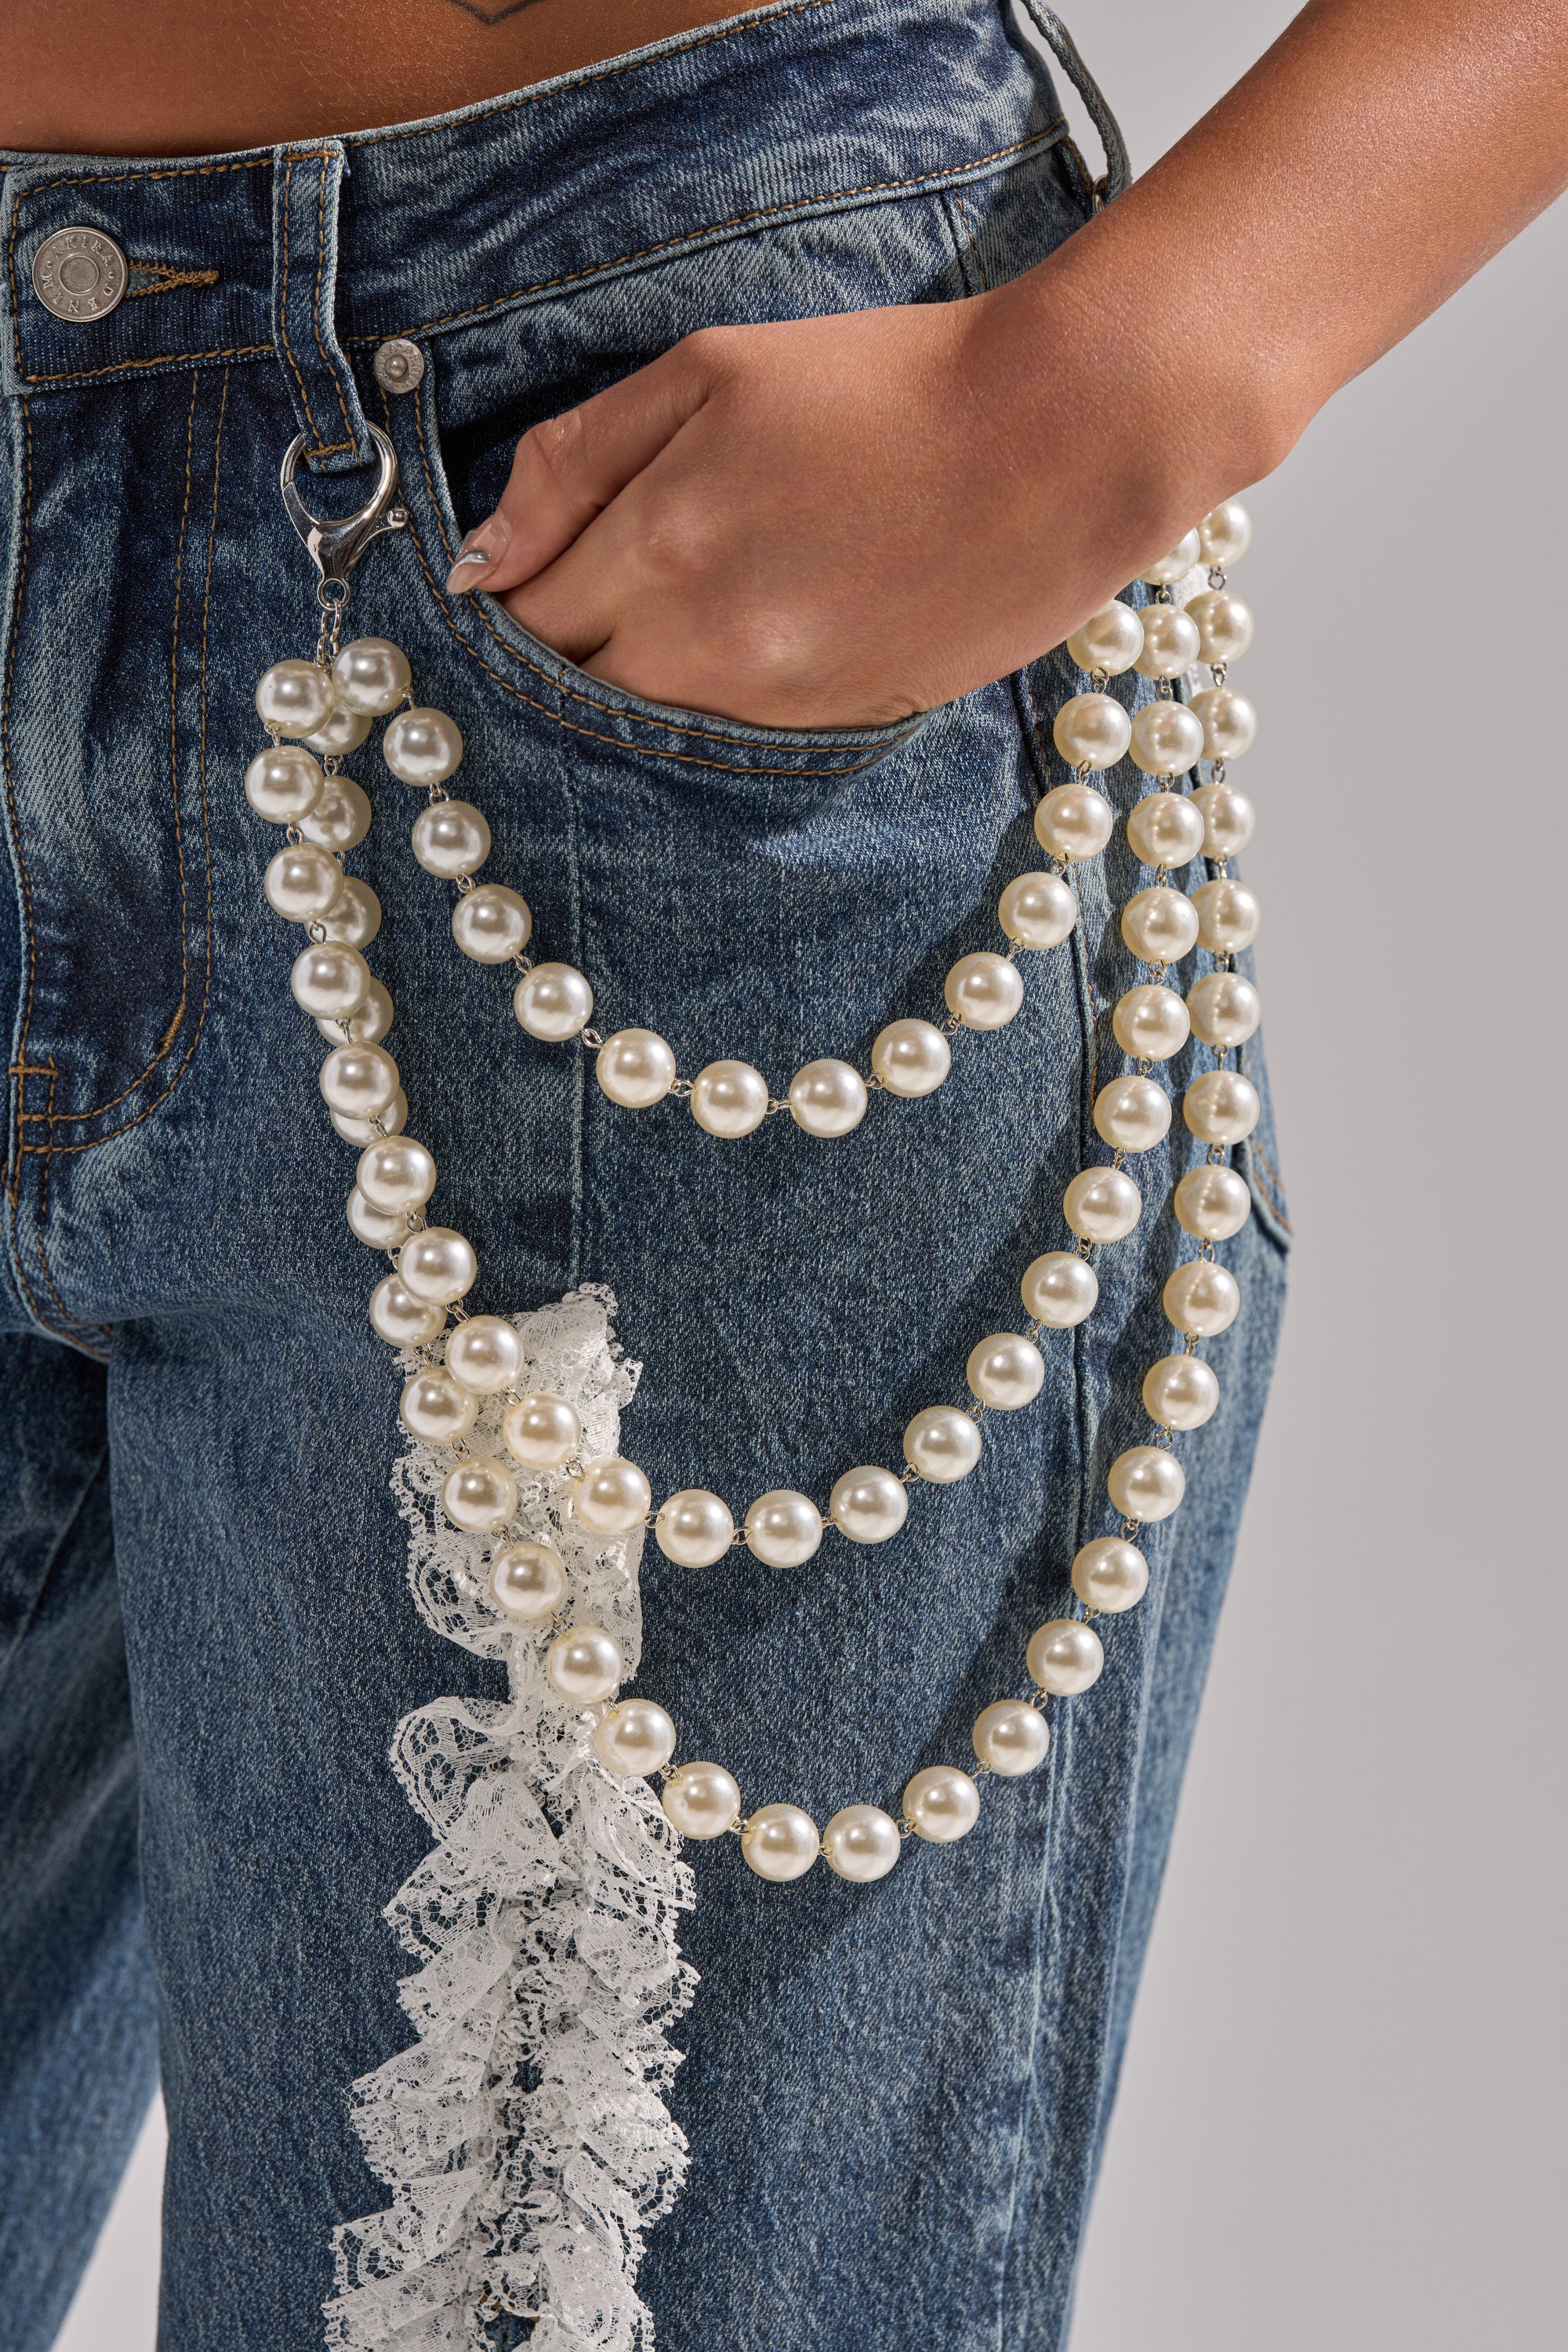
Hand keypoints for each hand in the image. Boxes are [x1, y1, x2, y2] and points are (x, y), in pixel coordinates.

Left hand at [444, 288, 1211, 731]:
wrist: (1063, 443)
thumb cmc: (888, 382)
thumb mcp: (713, 369)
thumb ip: (576, 459)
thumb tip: (480, 558)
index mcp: (659, 544)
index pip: (520, 618)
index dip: (507, 600)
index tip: (519, 577)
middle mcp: (703, 647)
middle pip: (568, 695)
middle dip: (557, 654)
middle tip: (584, 601)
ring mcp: (770, 705)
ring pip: (640, 732)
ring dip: (631, 686)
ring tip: (680, 612)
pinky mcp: (828, 733)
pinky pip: (719, 743)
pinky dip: (707, 702)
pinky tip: (748, 637)